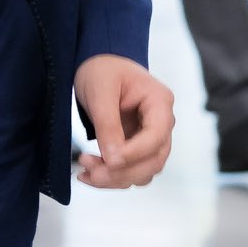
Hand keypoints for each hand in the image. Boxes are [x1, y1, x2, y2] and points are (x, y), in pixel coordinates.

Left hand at [72, 55, 174, 189]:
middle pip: (154, 160)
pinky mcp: (138, 149)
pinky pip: (132, 172)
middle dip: (122, 172)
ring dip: (116, 179)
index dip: (135, 153)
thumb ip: (107, 124)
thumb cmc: (103, 70)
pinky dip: (113, 178)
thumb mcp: (101, 92)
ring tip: (85, 171)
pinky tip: (91, 173)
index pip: (156, 136)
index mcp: (159, 102)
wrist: (100, 67)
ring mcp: (152, 138)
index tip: (109, 161)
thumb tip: (113, 159)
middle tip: (90, 171)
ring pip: (144, 172)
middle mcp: (162, 123)